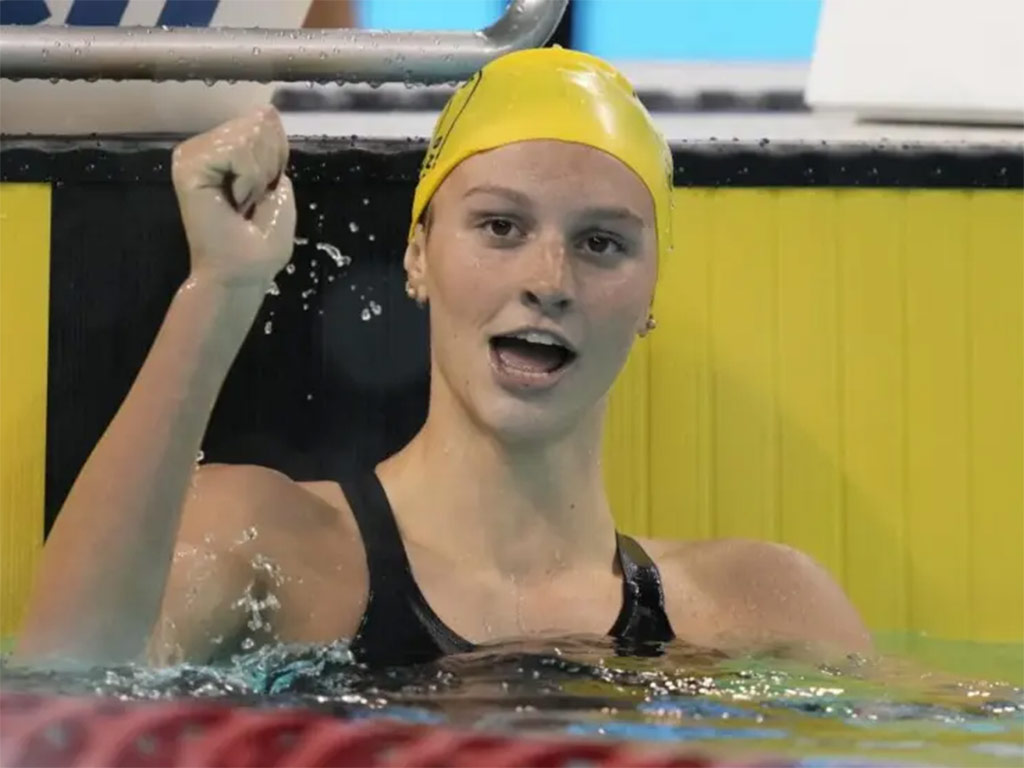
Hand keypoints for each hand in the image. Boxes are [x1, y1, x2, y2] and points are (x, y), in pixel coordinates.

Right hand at [172, 106, 295, 285]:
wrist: (242, 271)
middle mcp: (205, 147)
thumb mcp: (279, 186)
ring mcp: (193, 154)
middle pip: (258, 125)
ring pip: (249, 135)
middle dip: (268, 166)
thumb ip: (273, 148)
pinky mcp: (188, 164)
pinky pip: (238, 150)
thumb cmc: (260, 241)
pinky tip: (234, 200)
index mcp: (225, 151)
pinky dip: (248, 178)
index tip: (263, 192)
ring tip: (242, 202)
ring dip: (258, 176)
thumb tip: (266, 110)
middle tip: (251, 200)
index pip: (263, 123)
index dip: (276, 157)